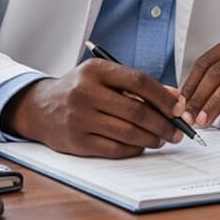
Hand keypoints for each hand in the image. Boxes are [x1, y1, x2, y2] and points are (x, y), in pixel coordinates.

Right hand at [1, 60, 190, 156]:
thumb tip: (175, 98)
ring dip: (151, 138)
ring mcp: (80, 118)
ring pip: (127, 132)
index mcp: (95, 70)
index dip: (163, 96)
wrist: (40, 107)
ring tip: (163, 139)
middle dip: (163, 123)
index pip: (138, 81)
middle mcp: (86, 92)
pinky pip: (114, 148)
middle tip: (177, 130)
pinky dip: (134, 149)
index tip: (179, 108)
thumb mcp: (104, 77)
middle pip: (136, 110)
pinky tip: (143, 146)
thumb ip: (138, 85)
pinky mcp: (77, 141)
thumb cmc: (79, 89)